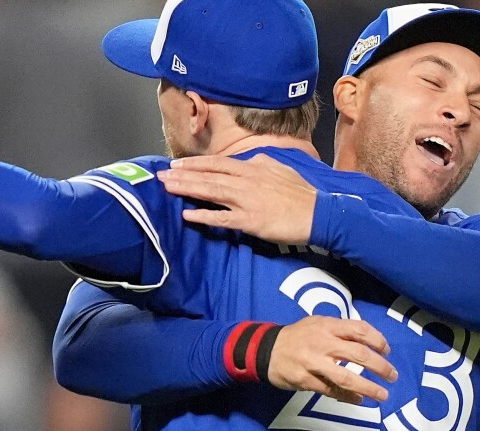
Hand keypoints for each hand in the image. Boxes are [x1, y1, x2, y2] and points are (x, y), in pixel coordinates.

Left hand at [158, 154, 318, 244]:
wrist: (319, 212)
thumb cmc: (301, 193)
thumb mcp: (280, 168)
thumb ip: (261, 163)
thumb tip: (249, 160)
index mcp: (254, 167)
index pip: (218, 163)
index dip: (195, 164)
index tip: (176, 165)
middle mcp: (247, 180)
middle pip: (209, 175)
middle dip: (183, 174)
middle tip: (161, 175)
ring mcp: (247, 200)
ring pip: (211, 191)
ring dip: (187, 189)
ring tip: (167, 188)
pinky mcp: (251, 220)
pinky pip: (223, 218)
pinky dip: (204, 216)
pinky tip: (188, 215)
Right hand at [268, 315, 395, 404]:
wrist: (266, 350)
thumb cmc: (298, 336)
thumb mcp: (318, 323)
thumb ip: (340, 330)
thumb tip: (369, 340)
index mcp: (327, 326)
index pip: (359, 330)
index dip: (378, 340)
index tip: (387, 351)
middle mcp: (322, 343)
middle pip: (358, 354)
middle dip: (380, 366)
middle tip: (392, 375)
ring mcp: (313, 363)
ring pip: (346, 377)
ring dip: (368, 387)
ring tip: (383, 395)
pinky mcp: (305, 380)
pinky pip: (331, 391)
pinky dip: (348, 396)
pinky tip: (359, 400)